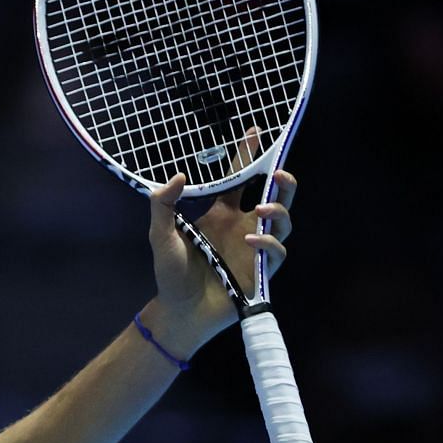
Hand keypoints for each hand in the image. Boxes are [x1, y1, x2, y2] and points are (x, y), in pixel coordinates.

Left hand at [145, 158, 297, 354]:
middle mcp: (243, 225)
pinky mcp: (262, 271)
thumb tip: (176, 177)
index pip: (240, 179)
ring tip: (262, 211)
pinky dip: (269, 243)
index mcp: (222, 213)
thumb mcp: (159, 235)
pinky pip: (277, 252)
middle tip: (278, 173)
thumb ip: (163, 205)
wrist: (179, 311)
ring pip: (283, 221)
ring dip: (279, 211)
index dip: (248, 155)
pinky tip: (252, 240)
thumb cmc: (170, 273)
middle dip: (282, 181)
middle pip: (274, 196)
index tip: (254, 131)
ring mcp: (255, 247)